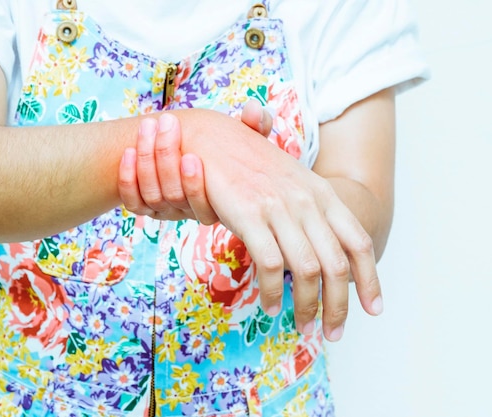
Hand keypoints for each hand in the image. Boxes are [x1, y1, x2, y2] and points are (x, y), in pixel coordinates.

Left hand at [118, 99, 271, 223]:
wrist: (193, 151)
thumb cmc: (228, 148)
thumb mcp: (247, 137)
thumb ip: (256, 125)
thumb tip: (253, 110)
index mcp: (217, 201)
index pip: (203, 204)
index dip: (194, 184)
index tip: (191, 155)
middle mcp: (191, 210)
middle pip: (173, 196)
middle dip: (165, 158)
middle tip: (164, 122)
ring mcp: (166, 209)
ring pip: (151, 196)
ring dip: (146, 160)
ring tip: (148, 127)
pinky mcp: (145, 205)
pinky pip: (133, 201)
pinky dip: (127, 179)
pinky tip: (128, 152)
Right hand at [178, 108, 381, 341]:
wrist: (212, 139)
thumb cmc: (248, 166)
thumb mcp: (291, 184)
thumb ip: (311, 214)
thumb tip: (323, 255)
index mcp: (322, 194)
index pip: (358, 242)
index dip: (370, 279)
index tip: (373, 309)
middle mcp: (306, 200)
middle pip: (336, 264)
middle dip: (339, 306)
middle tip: (333, 331)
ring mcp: (279, 207)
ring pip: (306, 269)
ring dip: (306, 305)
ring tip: (302, 324)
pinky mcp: (249, 215)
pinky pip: (269, 264)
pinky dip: (272, 290)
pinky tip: (270, 304)